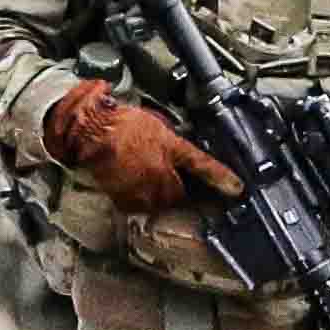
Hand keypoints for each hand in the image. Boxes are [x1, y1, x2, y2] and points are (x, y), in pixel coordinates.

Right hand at [39, 79, 240, 214]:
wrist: (91, 133)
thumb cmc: (122, 125)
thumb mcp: (160, 129)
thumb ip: (179, 147)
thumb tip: (191, 159)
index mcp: (172, 151)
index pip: (204, 166)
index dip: (222, 178)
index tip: (238, 189)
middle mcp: (161, 175)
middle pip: (181, 192)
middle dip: (177, 185)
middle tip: (163, 170)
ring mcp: (145, 191)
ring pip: (162, 201)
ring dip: (158, 193)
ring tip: (143, 173)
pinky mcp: (128, 201)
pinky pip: (141, 205)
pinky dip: (139, 198)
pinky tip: (131, 180)